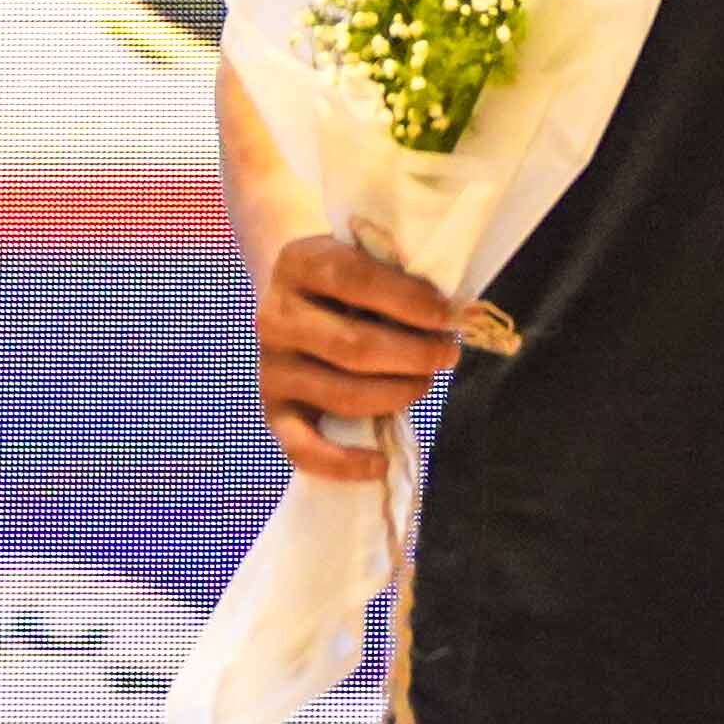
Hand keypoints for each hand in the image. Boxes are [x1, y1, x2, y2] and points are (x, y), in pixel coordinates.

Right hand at [253, 230, 458, 481]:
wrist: (298, 299)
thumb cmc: (351, 283)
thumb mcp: (366, 261)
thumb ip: (398, 279)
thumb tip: (452, 317)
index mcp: (300, 263)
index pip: (354, 279)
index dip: (407, 300)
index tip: (447, 315)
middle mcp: (276, 316)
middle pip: (353, 345)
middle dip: (413, 354)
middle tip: (447, 354)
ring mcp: (271, 368)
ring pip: (340, 395)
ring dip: (396, 395)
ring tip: (425, 383)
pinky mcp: (273, 411)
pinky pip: (302, 448)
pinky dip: (343, 463)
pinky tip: (379, 462)